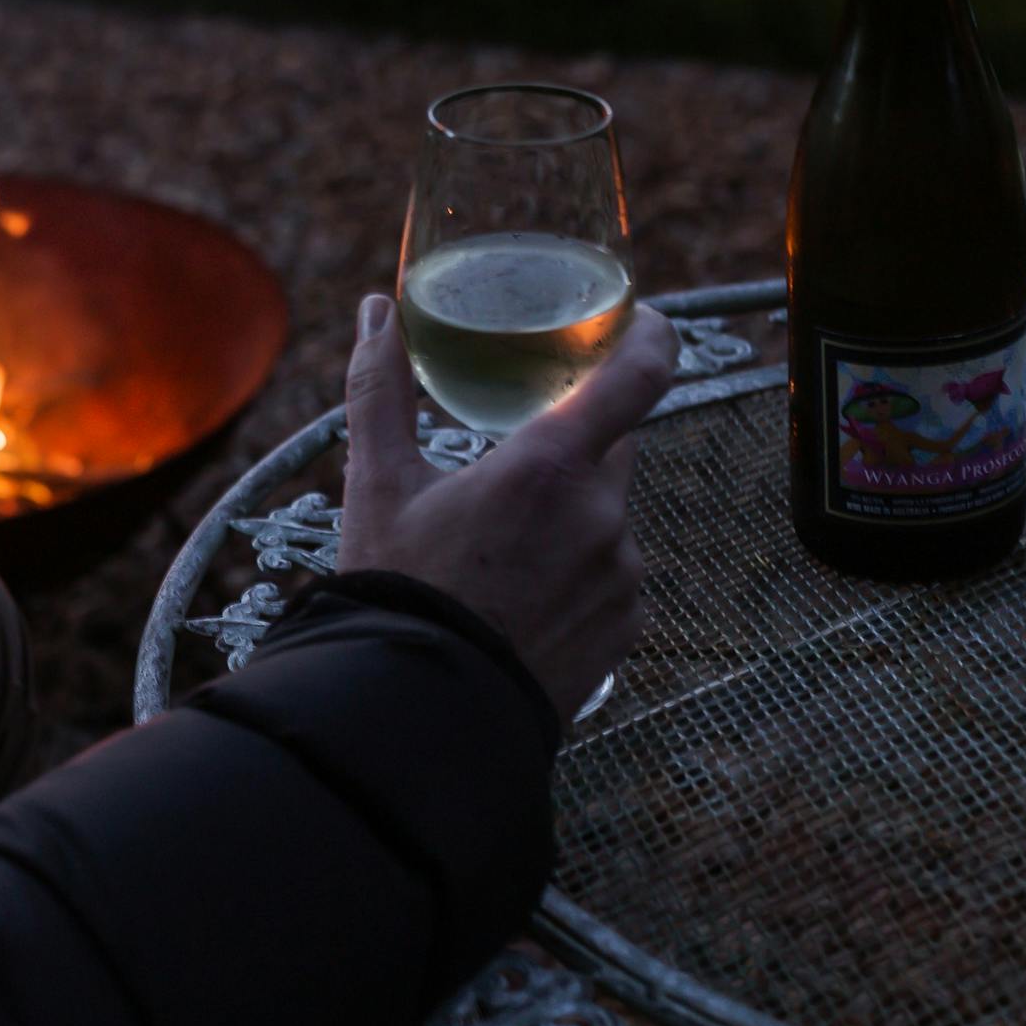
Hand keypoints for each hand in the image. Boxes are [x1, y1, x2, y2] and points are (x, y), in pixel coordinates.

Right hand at [338, 293, 677, 717]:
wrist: (420, 715)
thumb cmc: (395, 591)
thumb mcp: (377, 483)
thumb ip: (381, 386)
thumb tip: (376, 310)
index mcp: (548, 466)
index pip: (639, 374)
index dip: (649, 336)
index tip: (637, 322)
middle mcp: (602, 514)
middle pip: (612, 444)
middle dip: (570, 443)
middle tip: (513, 462)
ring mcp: (623, 574)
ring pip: (607, 513)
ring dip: (569, 514)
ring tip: (499, 552)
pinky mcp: (629, 625)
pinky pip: (613, 573)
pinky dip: (578, 571)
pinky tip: (521, 597)